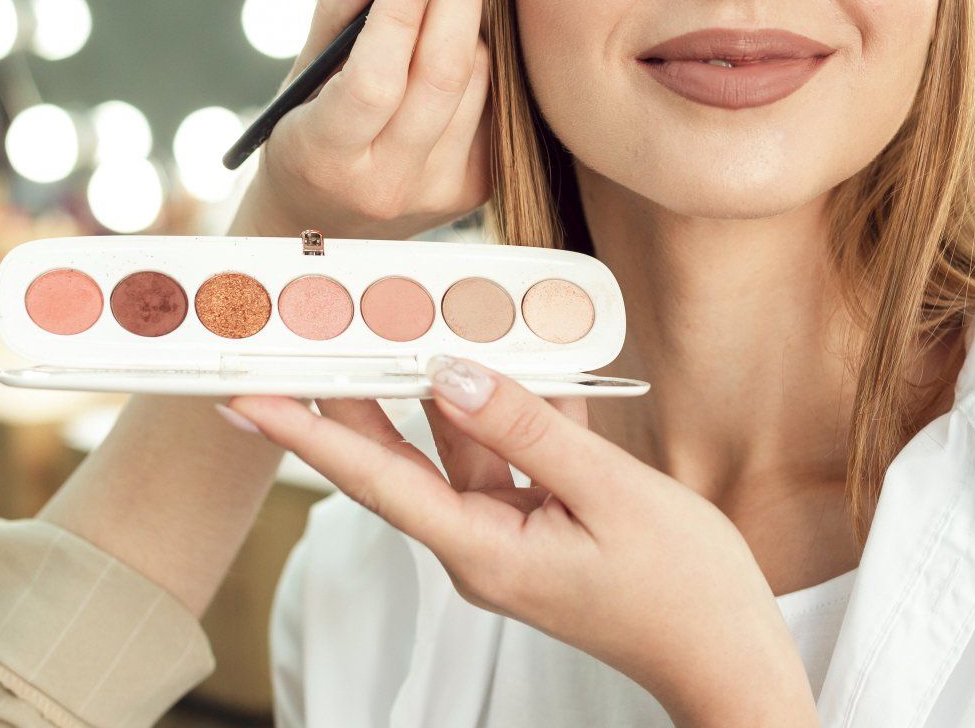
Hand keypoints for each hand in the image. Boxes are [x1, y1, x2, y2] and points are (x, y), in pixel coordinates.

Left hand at [223, 358, 819, 727]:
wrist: (729, 657)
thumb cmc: (682, 590)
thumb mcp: (609, 494)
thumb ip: (525, 428)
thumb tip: (450, 372)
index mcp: (482, 550)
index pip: (372, 479)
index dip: (304, 433)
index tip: (244, 395)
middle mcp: (479, 544)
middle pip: (398, 455)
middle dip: (351, 392)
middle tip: (304, 331)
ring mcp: (510, 535)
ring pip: (456, 445)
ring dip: (437, 385)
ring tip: (397, 318)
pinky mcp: (541, 526)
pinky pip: (508, 454)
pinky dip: (508, 406)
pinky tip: (513, 352)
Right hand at [232, 0, 491, 240]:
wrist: (326, 226)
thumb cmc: (306, 136)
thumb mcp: (300, 78)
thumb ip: (338, 14)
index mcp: (327, 158)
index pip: (374, 82)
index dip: (398, 17)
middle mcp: (387, 184)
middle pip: (443, 78)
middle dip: (458, 0)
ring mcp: (438, 192)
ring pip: (475, 84)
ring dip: (467, 28)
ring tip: (445, 1)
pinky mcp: (475, 190)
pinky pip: (491, 104)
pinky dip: (477, 63)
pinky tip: (454, 49)